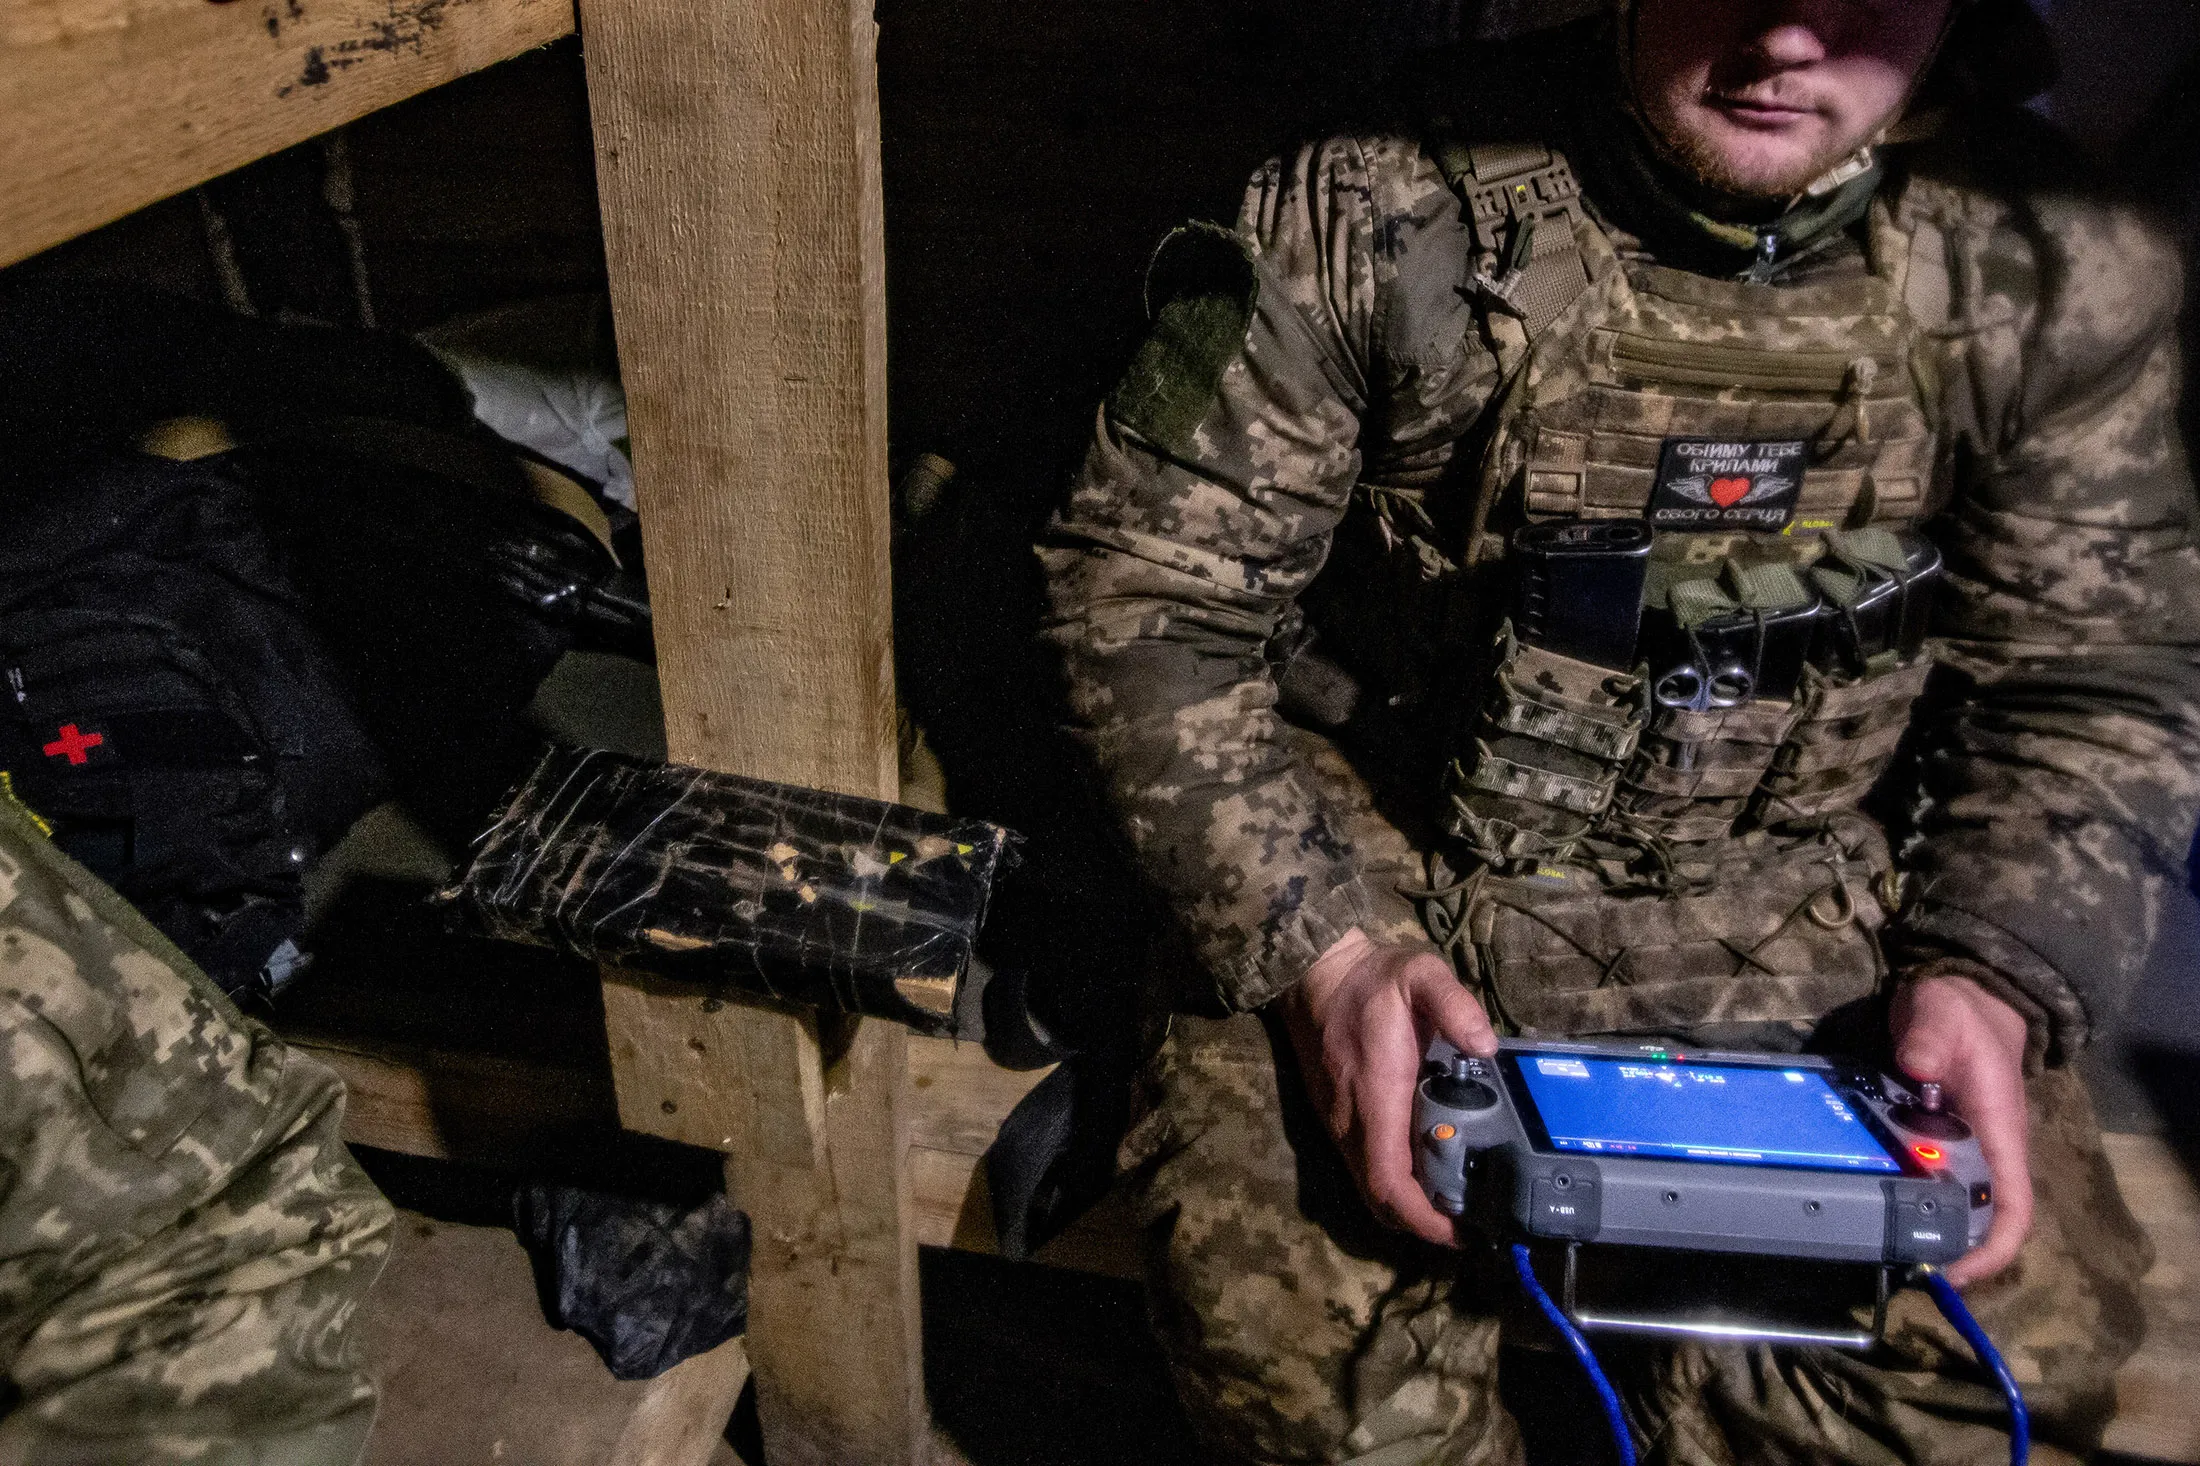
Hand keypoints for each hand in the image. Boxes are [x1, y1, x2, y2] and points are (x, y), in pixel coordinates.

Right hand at [1278, 930, 1498, 1245]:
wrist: (1313, 972)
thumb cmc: (1371, 978)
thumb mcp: (1420, 975)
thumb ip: (1455, 1005)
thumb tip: (1486, 1046)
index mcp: (1375, 1098)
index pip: (1390, 1183)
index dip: (1423, 1218)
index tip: (1460, 1233)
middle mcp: (1351, 1123)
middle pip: (1379, 1200)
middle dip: (1422, 1223)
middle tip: (1470, 1227)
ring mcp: (1338, 1124)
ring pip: (1369, 1188)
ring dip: (1408, 1207)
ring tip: (1455, 1206)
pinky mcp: (1335, 1118)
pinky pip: (1363, 1168)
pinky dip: (1394, 1184)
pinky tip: (1426, 1173)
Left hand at [1889, 974, 2034, 1287]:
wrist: (1960, 998)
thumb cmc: (1959, 1012)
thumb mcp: (1943, 1015)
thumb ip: (1931, 1038)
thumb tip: (1917, 1065)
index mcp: (2000, 1133)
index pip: (2013, 1205)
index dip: (1993, 1247)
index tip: (1957, 1273)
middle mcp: (1986, 1149)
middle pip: (1982, 1217)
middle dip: (1953, 1249)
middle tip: (1905, 1269)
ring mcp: (1960, 1146)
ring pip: (1951, 1202)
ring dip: (1926, 1227)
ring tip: (1883, 1247)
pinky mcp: (1932, 1136)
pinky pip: (1924, 1177)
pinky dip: (1905, 1195)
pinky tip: (1870, 1205)